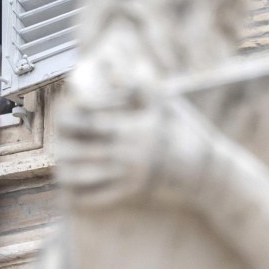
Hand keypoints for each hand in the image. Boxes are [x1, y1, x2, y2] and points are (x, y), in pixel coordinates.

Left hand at [55, 94, 213, 208]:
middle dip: (65, 145)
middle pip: (79, 151)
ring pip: (83, 177)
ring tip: (61, 163)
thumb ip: (142, 88)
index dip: (72, 118)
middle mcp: (125, 154)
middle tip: (59, 140)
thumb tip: (119, 71)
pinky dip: (80, 195)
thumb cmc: (188, 132)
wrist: (208, 170)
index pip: (89, 123)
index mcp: (131, 130)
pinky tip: (69, 190)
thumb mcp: (168, 104)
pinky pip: (98, 197)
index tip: (64, 113)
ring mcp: (127, 175)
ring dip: (67, 171)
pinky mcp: (132, 192)